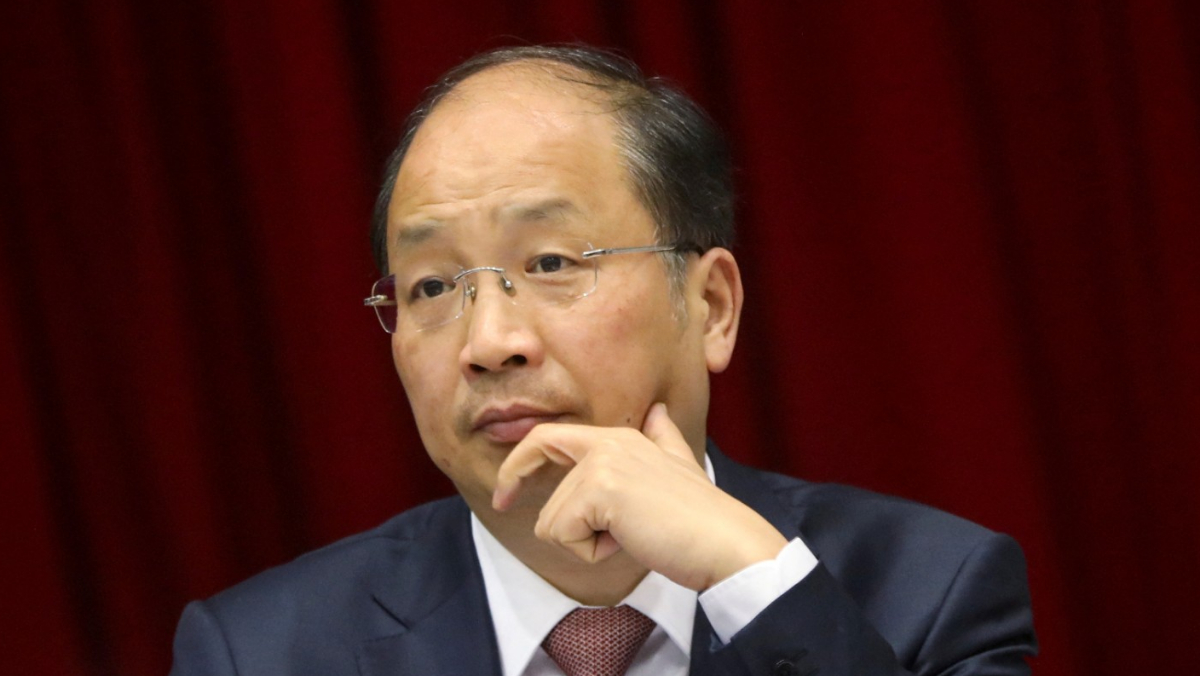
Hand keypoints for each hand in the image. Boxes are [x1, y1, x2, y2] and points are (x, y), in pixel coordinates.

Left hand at [492, 403, 787, 590]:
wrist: (726, 542)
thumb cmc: (701, 517)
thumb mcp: (680, 467)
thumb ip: (663, 439)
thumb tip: (658, 411)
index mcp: (622, 437)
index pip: (548, 437)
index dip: (517, 463)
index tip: (503, 493)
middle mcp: (607, 442)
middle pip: (543, 485)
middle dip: (552, 512)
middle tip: (550, 517)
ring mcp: (602, 463)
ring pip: (552, 522)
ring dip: (588, 543)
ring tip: (634, 535)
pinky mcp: (599, 490)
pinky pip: (562, 536)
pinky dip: (592, 552)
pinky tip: (630, 541)